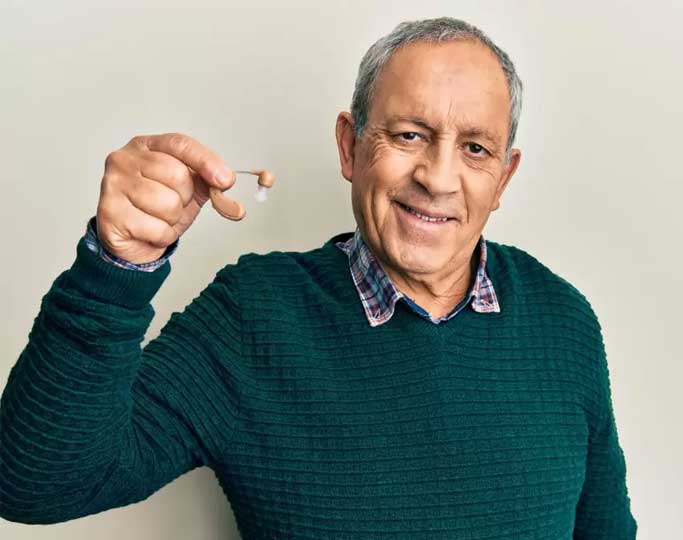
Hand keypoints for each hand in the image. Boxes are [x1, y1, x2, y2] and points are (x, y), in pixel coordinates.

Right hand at [96, 132, 241, 263]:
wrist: (133, 240)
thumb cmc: (159, 209)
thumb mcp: (189, 189)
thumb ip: (210, 182)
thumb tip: (226, 182)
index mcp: (146, 146)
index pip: (180, 144)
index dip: (206, 161)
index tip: (225, 180)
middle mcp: (125, 159)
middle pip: (177, 175)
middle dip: (185, 198)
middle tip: (173, 206)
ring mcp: (113, 184)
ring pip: (168, 203)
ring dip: (173, 219)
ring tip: (159, 218)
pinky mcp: (109, 212)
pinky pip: (157, 228)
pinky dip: (162, 236)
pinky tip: (148, 231)